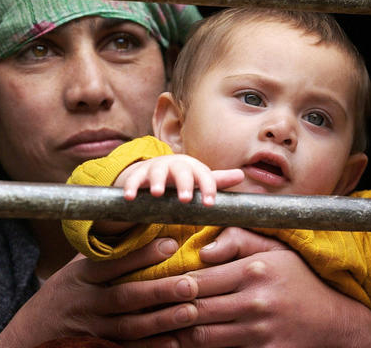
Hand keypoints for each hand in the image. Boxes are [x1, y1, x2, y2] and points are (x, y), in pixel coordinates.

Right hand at [0, 238, 201, 347]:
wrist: (29, 335)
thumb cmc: (62, 295)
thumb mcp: (73, 271)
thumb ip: (101, 254)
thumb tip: (139, 226)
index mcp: (80, 277)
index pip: (112, 263)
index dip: (141, 254)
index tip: (171, 244)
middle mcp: (85, 302)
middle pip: (123, 296)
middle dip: (158, 291)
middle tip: (189, 284)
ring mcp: (91, 329)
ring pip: (128, 326)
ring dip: (160, 320)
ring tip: (190, 312)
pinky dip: (149, 347)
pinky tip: (174, 343)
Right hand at [115, 155, 243, 205]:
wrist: (158, 166)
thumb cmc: (185, 177)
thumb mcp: (200, 177)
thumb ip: (218, 179)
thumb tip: (241, 175)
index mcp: (193, 168)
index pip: (204, 177)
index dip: (208, 188)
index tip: (209, 204)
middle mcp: (176, 166)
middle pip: (182, 172)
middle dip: (184, 184)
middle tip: (185, 199)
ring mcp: (157, 168)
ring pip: (157, 173)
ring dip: (157, 182)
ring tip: (158, 194)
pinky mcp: (139, 174)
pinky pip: (134, 179)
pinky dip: (131, 187)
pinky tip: (129, 197)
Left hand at [124, 228, 370, 347]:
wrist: (335, 322)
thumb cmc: (299, 281)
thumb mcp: (275, 250)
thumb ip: (238, 240)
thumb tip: (202, 251)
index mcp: (254, 269)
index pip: (197, 278)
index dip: (168, 284)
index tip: (147, 285)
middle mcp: (254, 300)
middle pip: (194, 308)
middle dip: (164, 310)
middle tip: (138, 310)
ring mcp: (259, 331)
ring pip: (202, 336)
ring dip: (175, 334)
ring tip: (152, 329)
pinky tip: (181, 345)